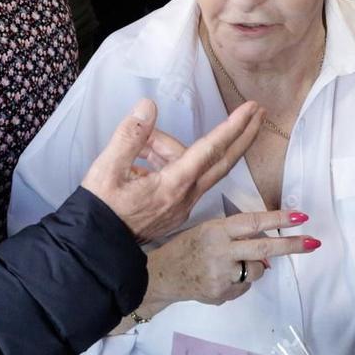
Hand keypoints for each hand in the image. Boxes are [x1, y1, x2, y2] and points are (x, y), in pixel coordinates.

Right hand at [79, 99, 261, 243]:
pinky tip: (141, 162)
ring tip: (139, 146)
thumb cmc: (101, 209)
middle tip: (258, 112)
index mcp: (173, 184)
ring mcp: (182, 205)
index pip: (210, 149)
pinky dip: (170, 162)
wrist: (96, 247)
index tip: (251, 109)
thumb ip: (131, 135)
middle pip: (222, 161)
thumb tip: (148, 107)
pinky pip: (183, 178)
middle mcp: (185, 195)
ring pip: (193, 166)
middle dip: (242, 135)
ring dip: (175, 148)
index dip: (232, 127)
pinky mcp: (174, 209)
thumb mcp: (107, 168)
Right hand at [143, 210, 319, 313]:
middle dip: (291, 246)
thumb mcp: (209, 231)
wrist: (162, 275)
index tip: (301, 217)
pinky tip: (221, 279)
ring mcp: (220, 275)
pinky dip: (240, 282)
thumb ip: (237, 237)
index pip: (253, 222)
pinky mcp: (221, 293)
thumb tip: (268, 254)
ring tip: (231, 265)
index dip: (278, 220)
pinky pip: (244, 286)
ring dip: (254, 267)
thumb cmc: (188, 248)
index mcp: (216, 230)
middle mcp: (219, 251)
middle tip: (313, 242)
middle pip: (263, 248)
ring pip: (257, 270)